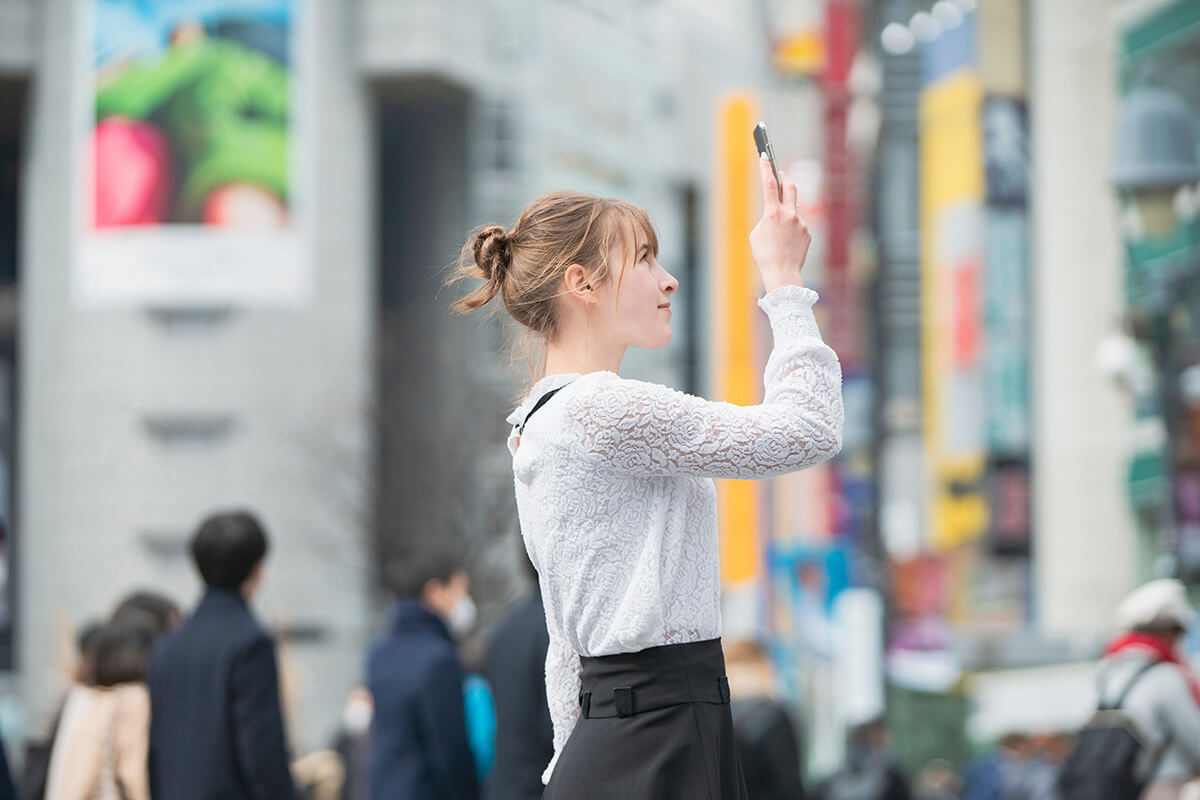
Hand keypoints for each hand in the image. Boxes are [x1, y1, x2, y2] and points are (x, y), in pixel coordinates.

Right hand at [748, 155, 810, 292]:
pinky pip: (800, 222)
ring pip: (795, 206)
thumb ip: (765, 218)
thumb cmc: (764, 255)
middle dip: (784, 178)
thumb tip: (774, 213)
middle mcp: (789, 214)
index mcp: (772, 213)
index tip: (764, 156)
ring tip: (780, 219)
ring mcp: (801, 222)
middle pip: (790, 186)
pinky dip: (793, 225)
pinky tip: (787, 238)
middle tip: (780, 175)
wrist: (782, 273)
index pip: (768, 183)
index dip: (765, 167)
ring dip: (788, 206)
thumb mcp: (756, 234)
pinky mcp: (808, 232)